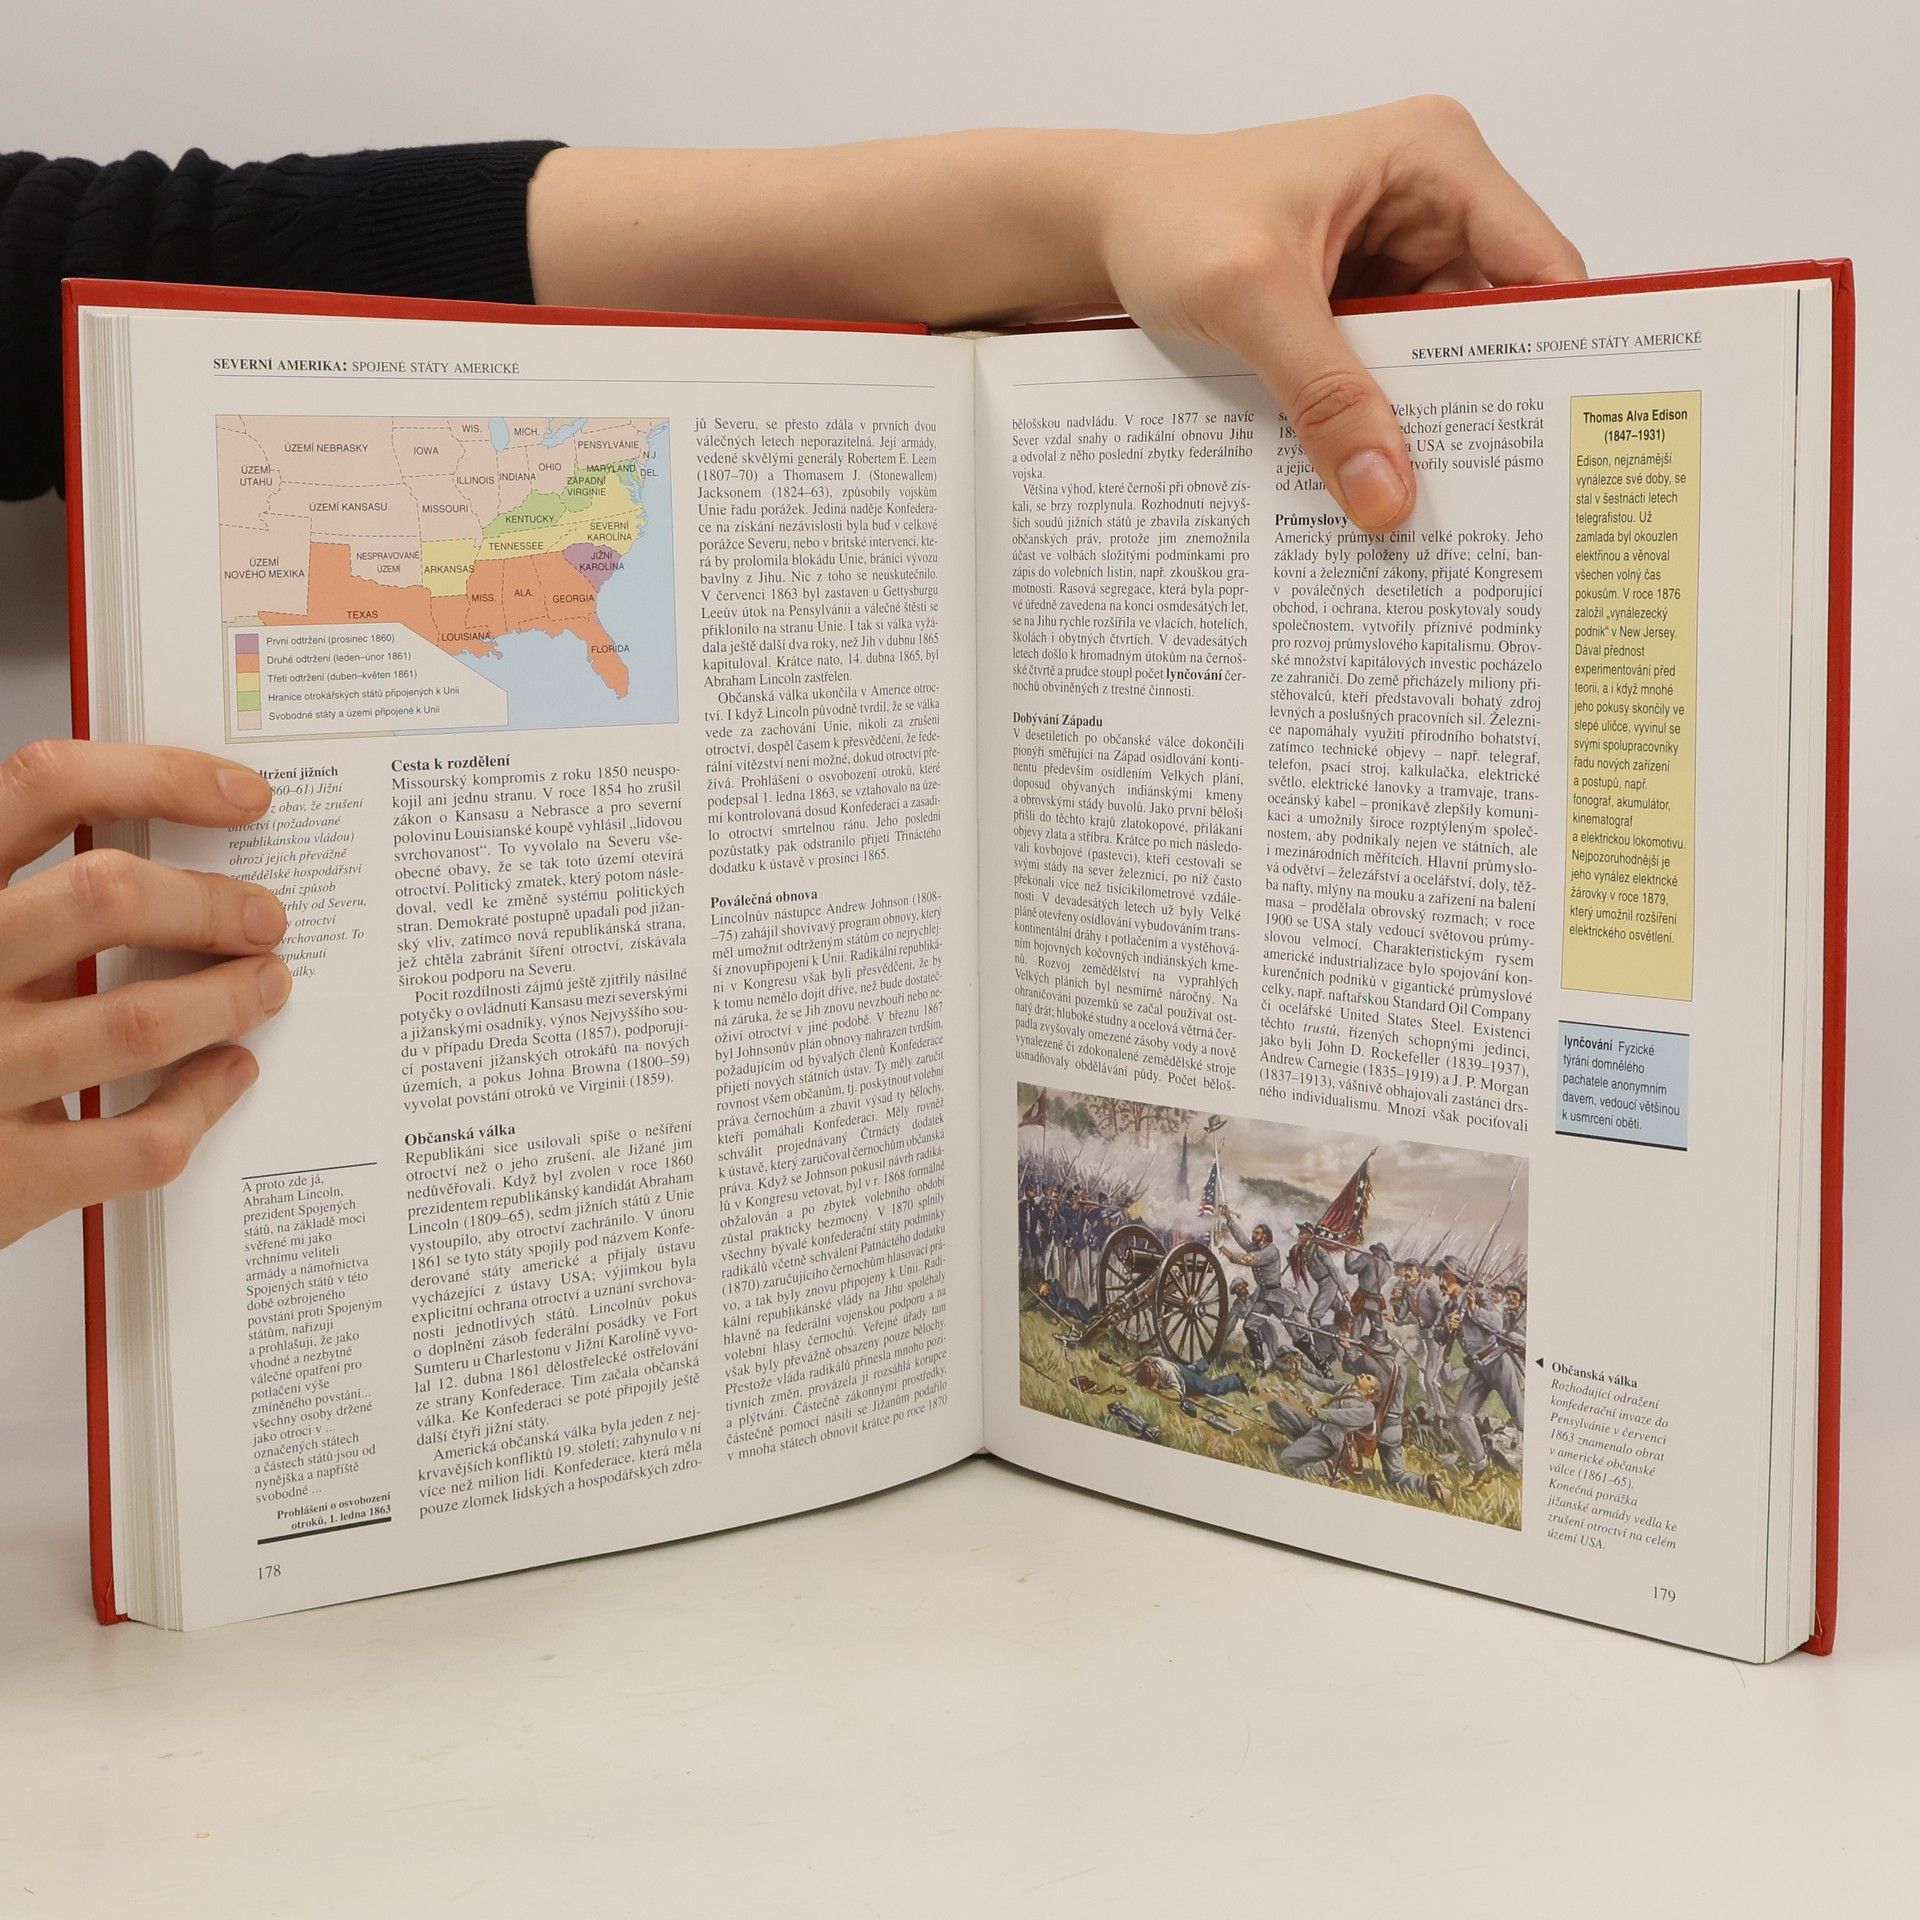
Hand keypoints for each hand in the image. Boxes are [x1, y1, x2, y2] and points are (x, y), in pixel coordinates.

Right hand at [0, 741, 291, 1248]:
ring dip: (227, 998)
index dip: (160, 777)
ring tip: (263, 985)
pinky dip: (203, 1099)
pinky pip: (141, 1137)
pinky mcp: (3, 1178)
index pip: (43, 786)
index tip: (241, 795)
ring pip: (139, 1020)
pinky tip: (224, 1074)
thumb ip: (27, 904)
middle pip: (104, 896)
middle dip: (210, 902)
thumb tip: (170, 855)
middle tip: (263, 917)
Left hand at [1095, 98, 1584, 528]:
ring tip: (1423, 499)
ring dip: (1425, 424)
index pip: (1538, 265)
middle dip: (1483, 404)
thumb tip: (1386, 493)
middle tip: (1487, 499)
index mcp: (1433, 159)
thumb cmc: (1169, 217)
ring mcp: (1395, 257)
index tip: (1557, 443)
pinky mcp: (1358, 306)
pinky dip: (1379, 423)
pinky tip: (1371, 474)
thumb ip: (1323, 396)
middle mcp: (1430, 202)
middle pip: (1495, 324)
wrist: (1100, 230)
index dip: (1555, 353)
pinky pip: (1390, 376)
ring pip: (1441, 362)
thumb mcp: (1252, 301)